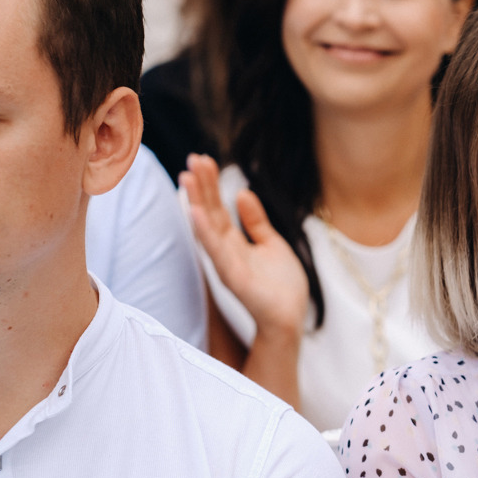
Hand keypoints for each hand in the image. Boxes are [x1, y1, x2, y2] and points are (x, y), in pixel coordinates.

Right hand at [180, 154, 308, 337]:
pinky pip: (217, 253)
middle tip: (192, 158)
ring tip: (188, 178)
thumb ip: (255, 221)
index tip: (202, 159)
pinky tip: (197, 214)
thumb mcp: (271, 243)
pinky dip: (205, 233)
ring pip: (208, 229)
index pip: (218, 208)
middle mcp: (226, 251)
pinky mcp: (234, 279)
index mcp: (235, 243)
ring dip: (197, 203)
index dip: (211, 185)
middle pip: (210, 213)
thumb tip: (241, 192)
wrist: (290, 318)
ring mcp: (227, 264)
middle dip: (202, 186)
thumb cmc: (281, 286)